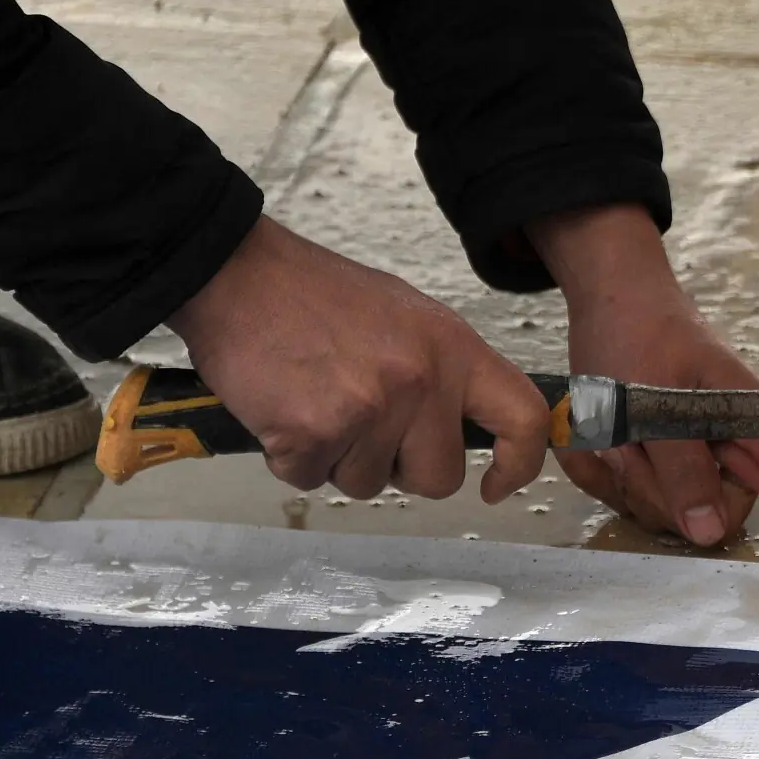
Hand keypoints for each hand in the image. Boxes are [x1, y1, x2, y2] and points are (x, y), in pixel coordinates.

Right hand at [165, 216, 549, 502]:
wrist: (235, 273)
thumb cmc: (315, 297)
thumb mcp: (407, 319)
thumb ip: (443, 373)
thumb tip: (469, 427)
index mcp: (454, 348)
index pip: (523, 418)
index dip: (518, 465)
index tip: (496, 485)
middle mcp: (421, 380)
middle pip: (438, 478)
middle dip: (400, 468)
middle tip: (362, 423)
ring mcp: (369, 409)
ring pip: (369, 484)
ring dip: (339, 458)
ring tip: (317, 401)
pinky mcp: (313, 433)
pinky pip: (313, 479)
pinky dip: (293, 458)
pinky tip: (284, 409)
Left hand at [525, 205, 758, 586]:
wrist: (613, 302)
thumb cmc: (640, 335)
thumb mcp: (652, 399)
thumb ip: (682, 466)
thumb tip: (710, 530)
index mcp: (752, 422)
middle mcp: (734, 451)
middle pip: (718, 517)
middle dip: (664, 495)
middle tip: (627, 445)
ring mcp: (702, 462)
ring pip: (674, 516)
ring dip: (632, 480)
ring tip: (615, 431)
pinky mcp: (670, 470)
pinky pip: (641, 503)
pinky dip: (615, 476)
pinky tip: (606, 441)